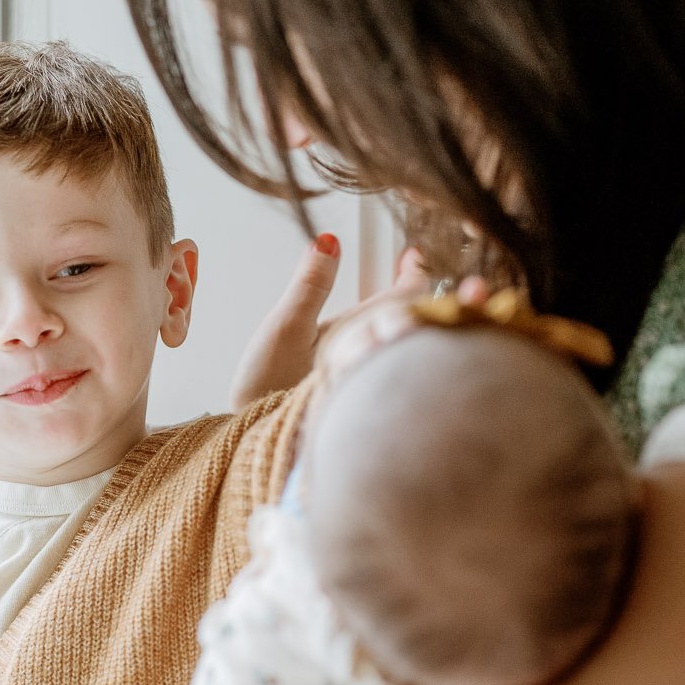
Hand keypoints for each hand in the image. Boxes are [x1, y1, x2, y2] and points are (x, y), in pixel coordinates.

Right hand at [228, 237, 436, 408]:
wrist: (260, 443)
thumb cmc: (268, 390)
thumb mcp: (285, 329)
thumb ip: (310, 285)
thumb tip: (328, 242)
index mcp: (363, 338)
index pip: (405, 297)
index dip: (413, 272)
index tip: (412, 256)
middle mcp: (376, 360)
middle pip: (415, 322)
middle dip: (423, 300)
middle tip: (422, 277)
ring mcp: (372, 381)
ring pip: (407, 347)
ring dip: (412, 325)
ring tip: (410, 308)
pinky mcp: (360, 398)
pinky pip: (393, 368)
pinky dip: (397, 350)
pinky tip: (384, 348)